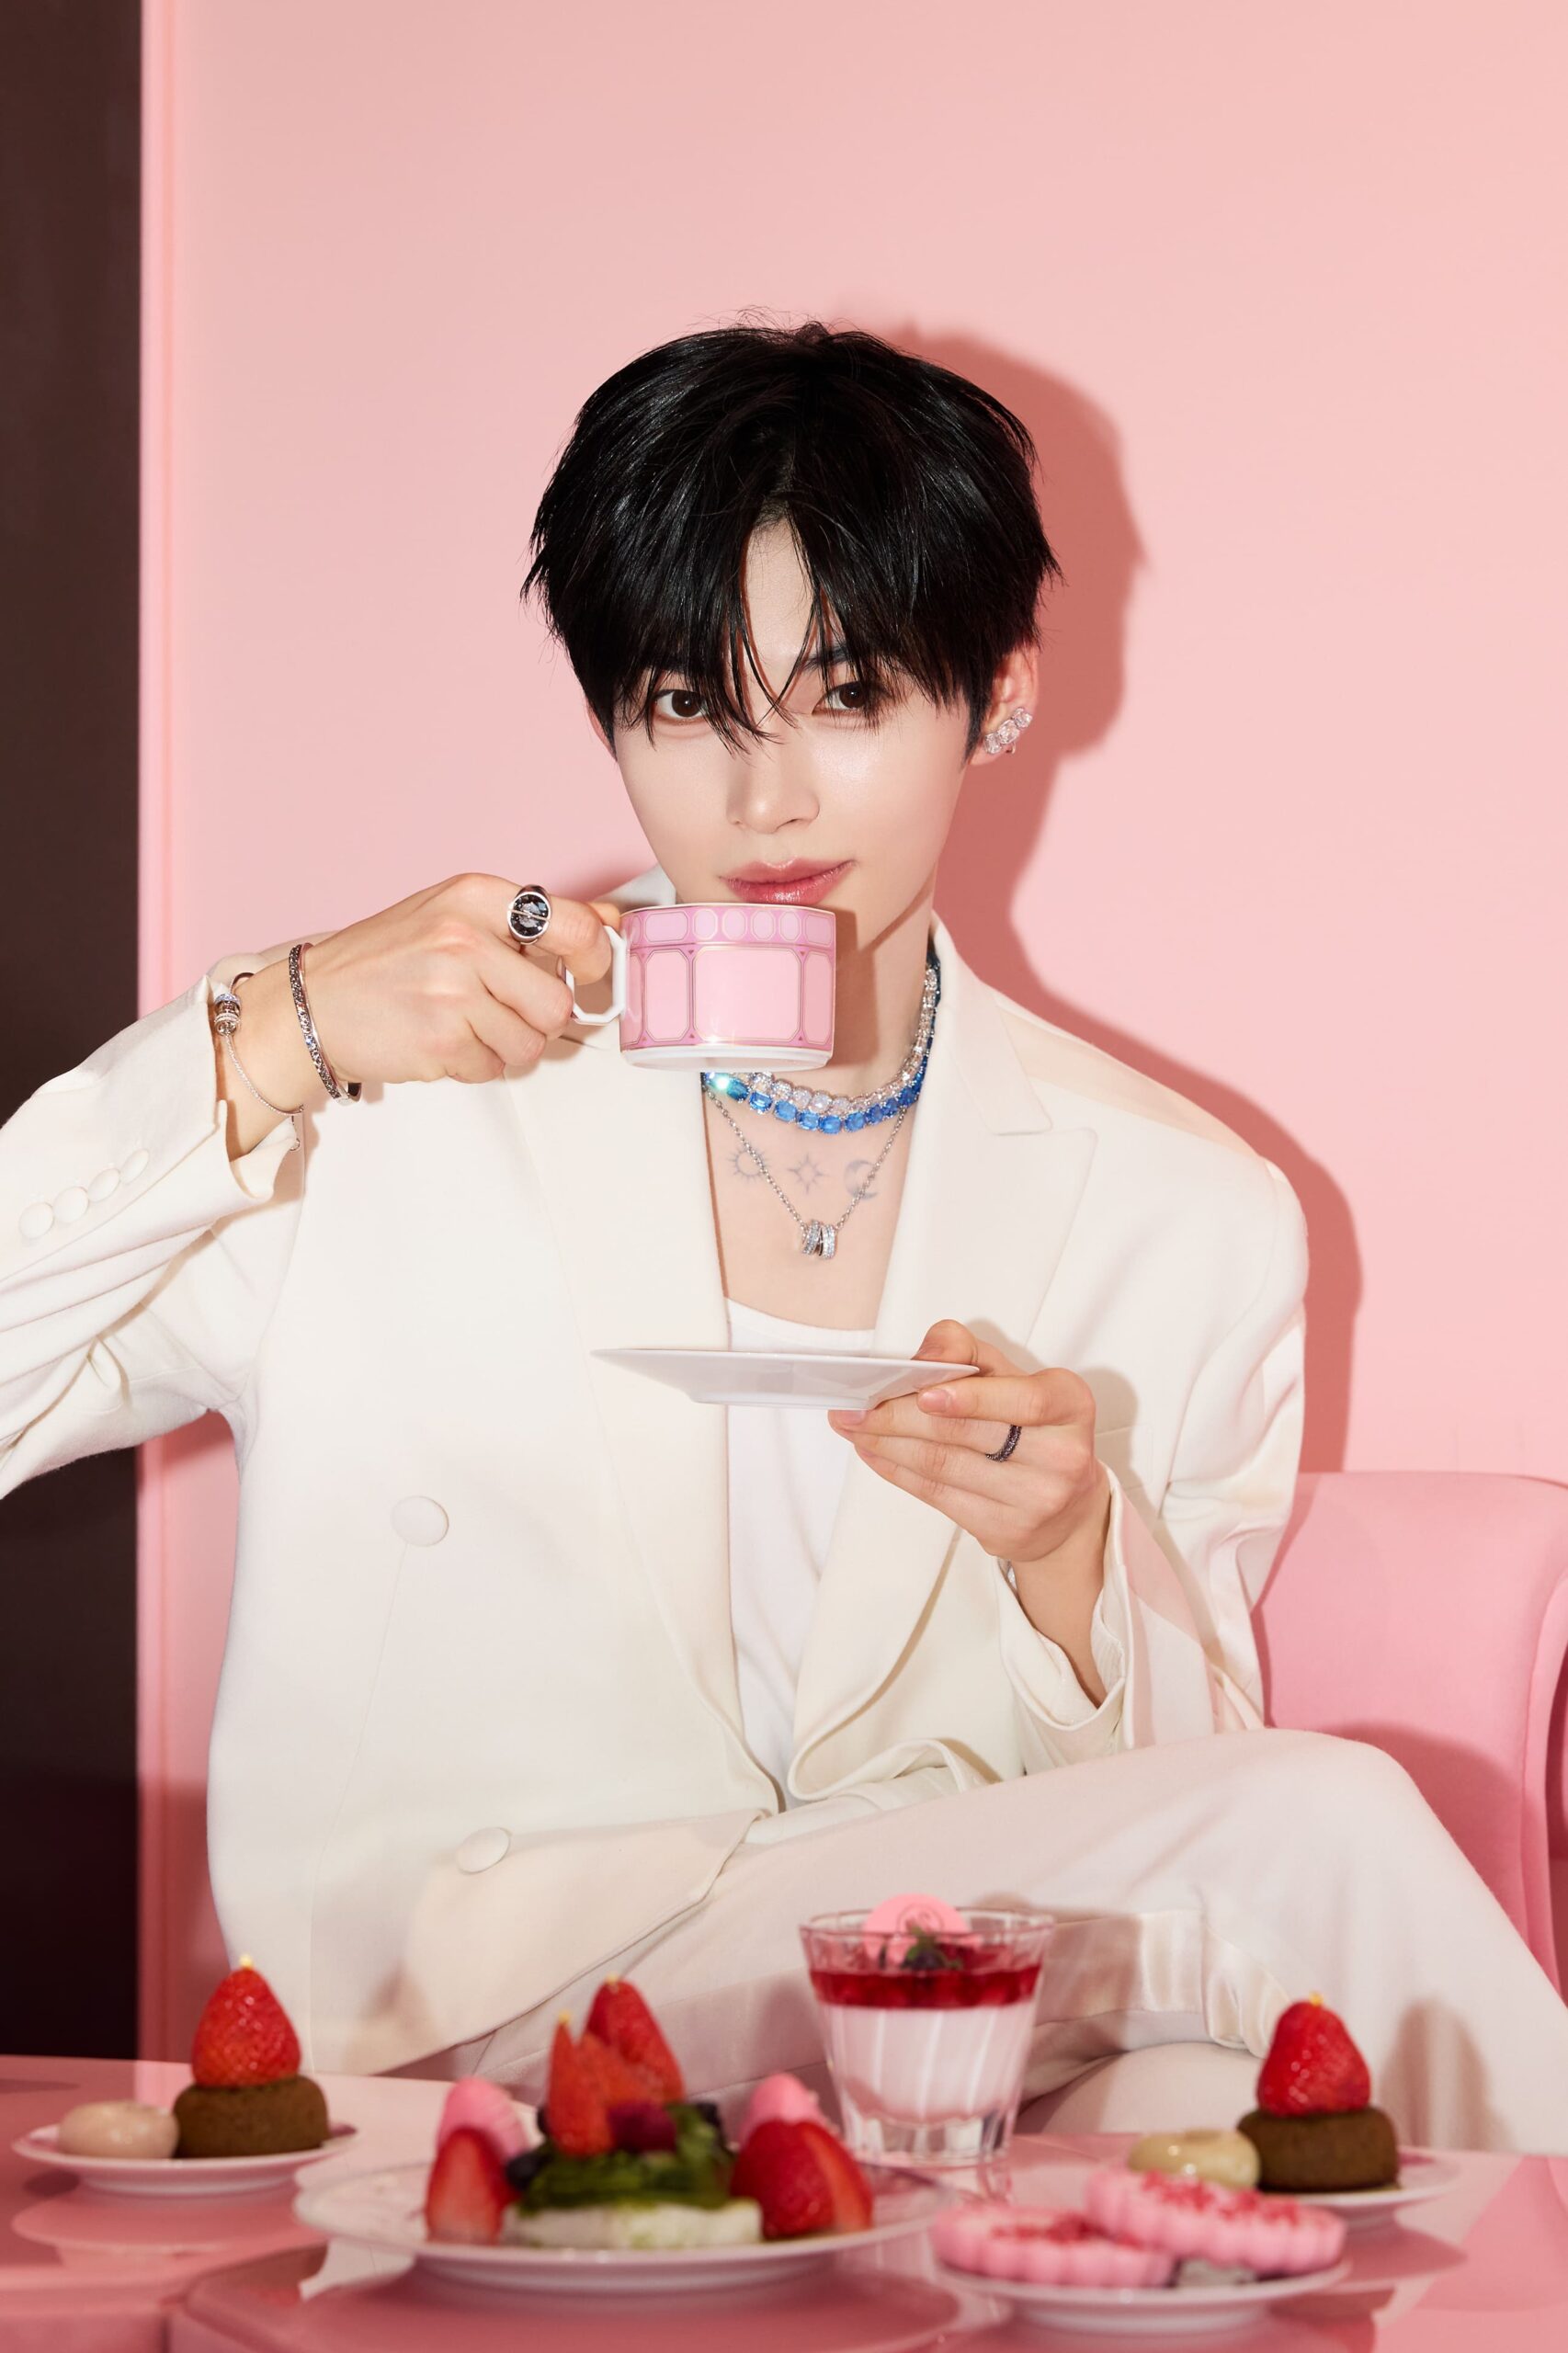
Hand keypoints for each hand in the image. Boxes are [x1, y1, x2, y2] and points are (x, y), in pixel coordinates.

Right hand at [217, 876, 621, 1158]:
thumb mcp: (455, 916)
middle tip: (504, 1011)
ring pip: (532, 1043)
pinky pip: (495, 1067)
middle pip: (559, 1002)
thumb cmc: (384, 960)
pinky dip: (475, 1064)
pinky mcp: (442, 1040)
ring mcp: (453, 991)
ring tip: (463, 1025)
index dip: (597, 961)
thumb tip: (612, 922)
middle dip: (540, 1018)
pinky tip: (441, 1041)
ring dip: (505, 1046)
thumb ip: (531, 922)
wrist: (311, 1003)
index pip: (577, 927)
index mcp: (476, 896)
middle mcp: (465, 938)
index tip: (593, 975)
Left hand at [827, 1317, 1109, 1573]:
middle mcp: (1060, 1456)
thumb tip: (922, 1357)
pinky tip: (872, 1451)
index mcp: (1069, 1405)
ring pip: (943, 1466)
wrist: (1068, 1508)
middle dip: (901, 1417)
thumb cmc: (1032, 1427)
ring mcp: (1034, 1500)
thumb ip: (967, 1352)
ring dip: (887, 1443)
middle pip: (969, 1434)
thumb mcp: (1013, 1377)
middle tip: (856, 1405)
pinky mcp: (1003, 1530)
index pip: (1023, 1400)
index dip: (971, 1398)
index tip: (922, 1392)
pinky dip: (896, 1470)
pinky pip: (936, 1496)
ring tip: (853, 1425)